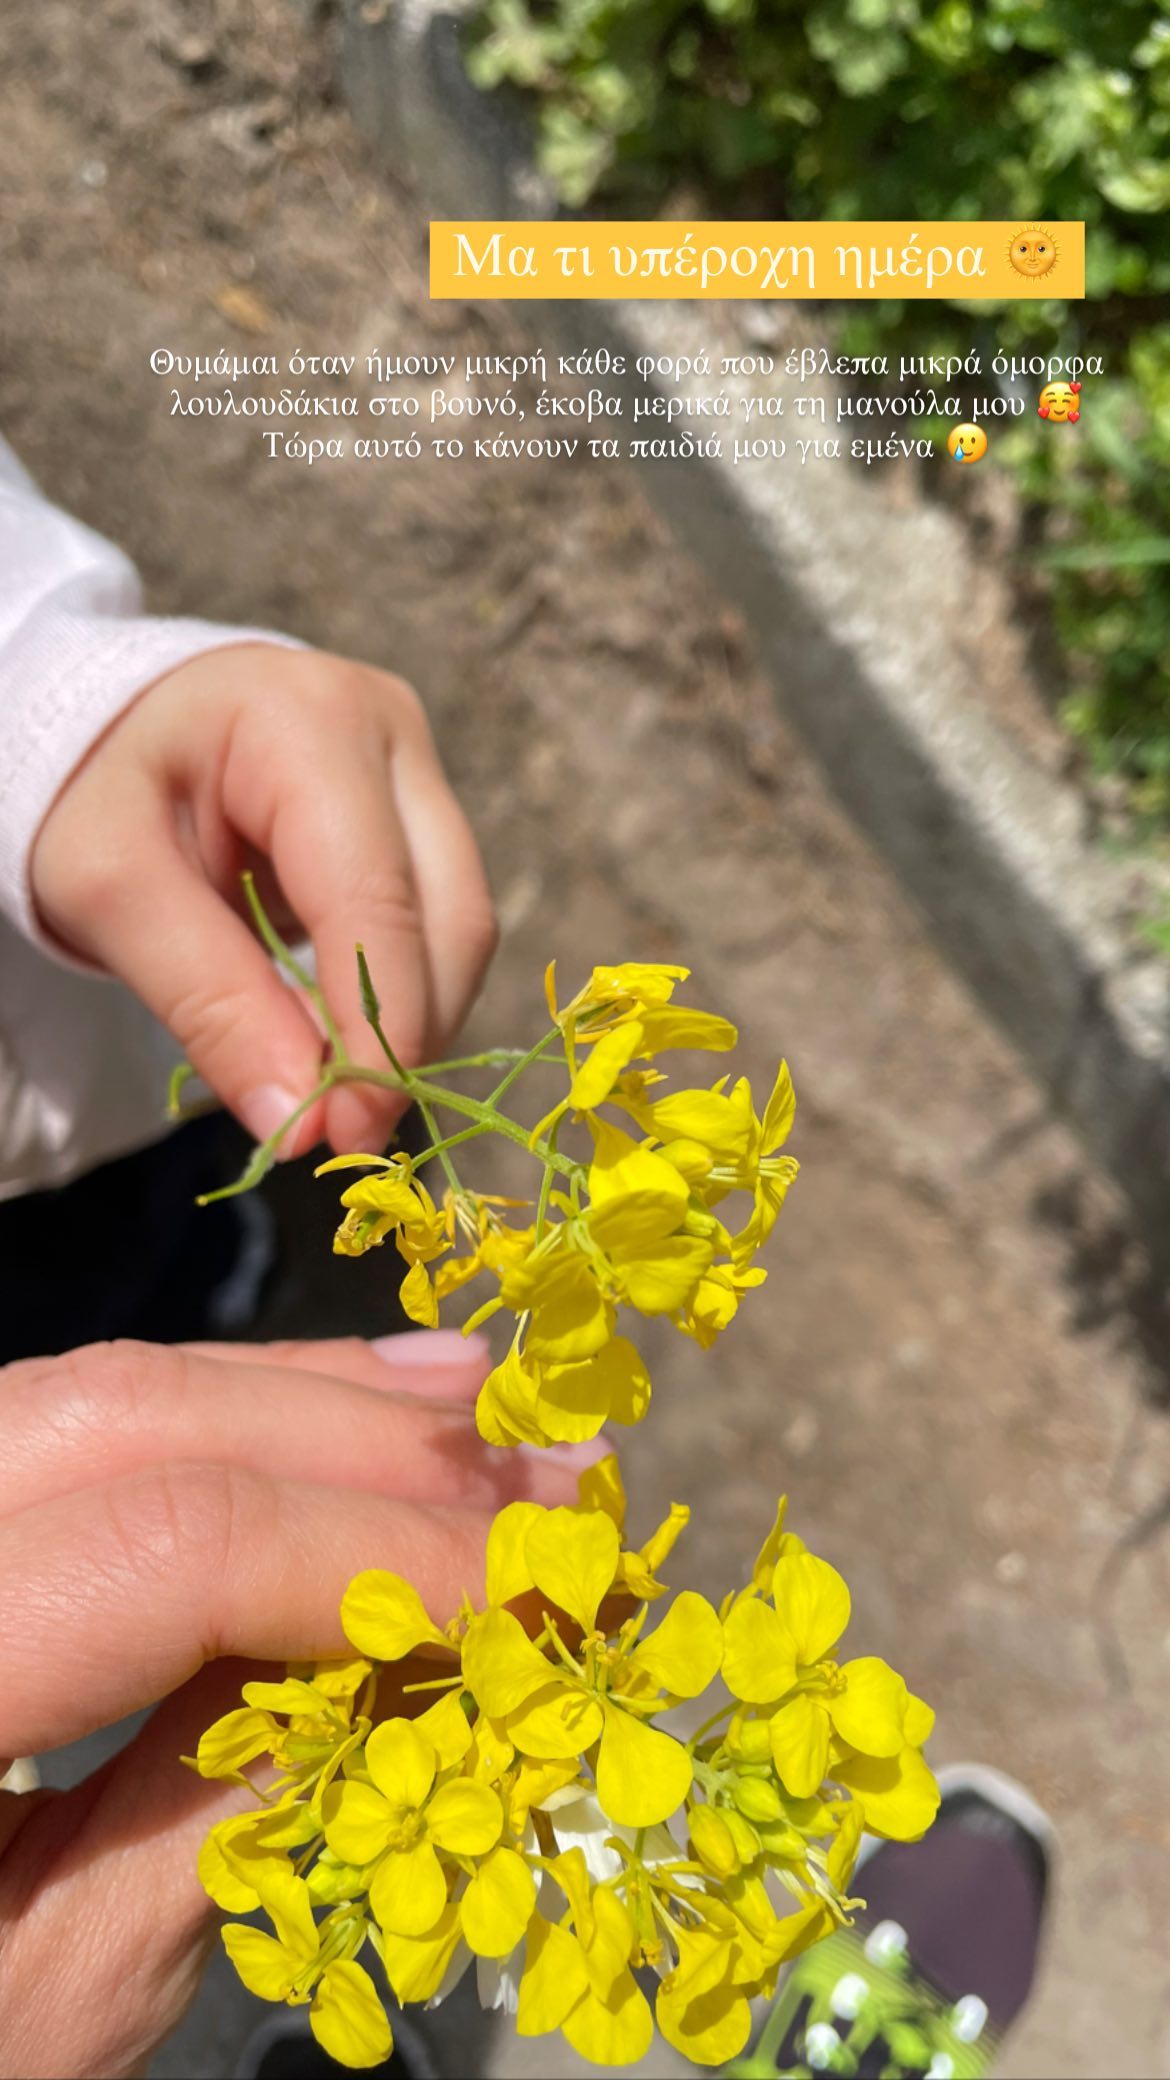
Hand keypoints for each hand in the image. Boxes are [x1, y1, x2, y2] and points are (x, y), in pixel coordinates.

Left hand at [0, 1332, 594, 2078]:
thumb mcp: (61, 1992)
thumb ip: (236, 1796)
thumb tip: (434, 1640)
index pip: (160, 1545)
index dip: (372, 1554)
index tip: (542, 1602)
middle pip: (133, 1417)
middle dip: (366, 1446)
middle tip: (555, 1484)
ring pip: (105, 1387)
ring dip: (313, 1399)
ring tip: (483, 1420)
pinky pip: (72, 1422)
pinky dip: (224, 1411)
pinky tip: (342, 1406)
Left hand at [30, 646, 496, 1154]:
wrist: (109, 731)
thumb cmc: (95, 792)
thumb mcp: (110, 890)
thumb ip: (205, 998)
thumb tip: (297, 1120)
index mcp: (307, 721)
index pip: (377, 897)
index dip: (377, 1027)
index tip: (349, 1132)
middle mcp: (390, 731)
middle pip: (449, 916)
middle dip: (405, 1038)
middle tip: (342, 1134)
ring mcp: (418, 766)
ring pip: (462, 927)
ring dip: (410, 1026)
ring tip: (332, 1091)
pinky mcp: (422, 810)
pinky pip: (440, 923)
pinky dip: (400, 997)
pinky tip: (340, 1036)